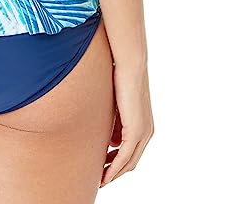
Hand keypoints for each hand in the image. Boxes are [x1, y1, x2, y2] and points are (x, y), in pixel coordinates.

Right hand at [101, 63, 153, 187]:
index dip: (116, 162)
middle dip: (114, 172)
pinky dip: (114, 168)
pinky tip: (104, 175)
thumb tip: (109, 138)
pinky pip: (124, 156)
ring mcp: (143, 132)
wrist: (129, 65)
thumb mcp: (115, 105)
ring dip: (113, 173)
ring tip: (99, 179)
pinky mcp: (136, 131)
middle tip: (99, 178)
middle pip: (130, 161)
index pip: (130, 151)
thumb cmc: (119, 77)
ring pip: (128, 162)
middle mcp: (146, 131)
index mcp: (143, 124)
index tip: (101, 167)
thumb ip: (113, 121)